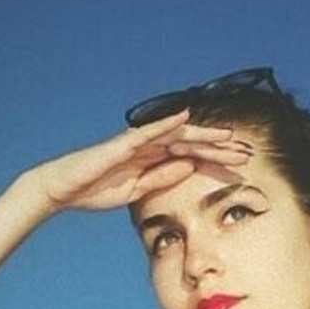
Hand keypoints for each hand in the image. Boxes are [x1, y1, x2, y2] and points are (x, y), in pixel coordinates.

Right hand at [35, 111, 252, 215]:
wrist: (63, 190)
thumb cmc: (95, 189)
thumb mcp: (137, 190)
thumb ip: (162, 178)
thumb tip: (189, 167)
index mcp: (153, 159)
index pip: (191, 155)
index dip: (216, 158)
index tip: (241, 165)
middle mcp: (148, 145)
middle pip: (191, 142)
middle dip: (219, 147)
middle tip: (247, 151)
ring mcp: (136, 142)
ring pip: (177, 135)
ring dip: (203, 135)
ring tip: (228, 136)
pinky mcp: (122, 143)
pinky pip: (149, 131)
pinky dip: (167, 123)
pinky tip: (186, 118)